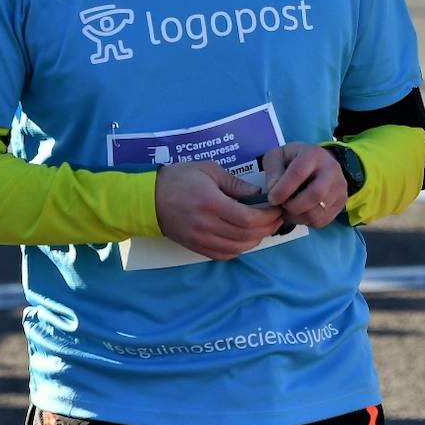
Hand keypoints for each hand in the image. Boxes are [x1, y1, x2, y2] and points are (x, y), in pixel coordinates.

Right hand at [154, 162, 284, 259]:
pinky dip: (238, 250)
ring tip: (264, 229)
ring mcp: (199, 238)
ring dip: (255, 241)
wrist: (148, 197)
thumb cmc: (179, 178)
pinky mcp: (194, 246)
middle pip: (245, 235)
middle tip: (277, 220)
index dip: (267, 217)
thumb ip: (234, 182)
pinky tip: (245, 239)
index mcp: (210, 203)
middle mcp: (206, 225)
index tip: (277, 210)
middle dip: (267, 229)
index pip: (247, 218)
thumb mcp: (208, 169)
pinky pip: (222, 255)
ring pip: (236, 248)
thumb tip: (257, 193)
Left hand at [262, 142, 347, 229]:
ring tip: (288, 210)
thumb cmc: (294, 160)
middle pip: (315, 195)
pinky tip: (299, 212)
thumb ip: (273, 171)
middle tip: (282, 205)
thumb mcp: (277, 156)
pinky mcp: (341, 201)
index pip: (298, 173)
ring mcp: (339, 186)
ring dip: (297, 216)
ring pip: (318, 212)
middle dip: (293, 206)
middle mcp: (331, 169)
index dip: (282, 190)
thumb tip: (274, 190)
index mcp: (313, 154)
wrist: (319, 162)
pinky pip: (322, 220)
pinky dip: (306, 221)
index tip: (271, 198)